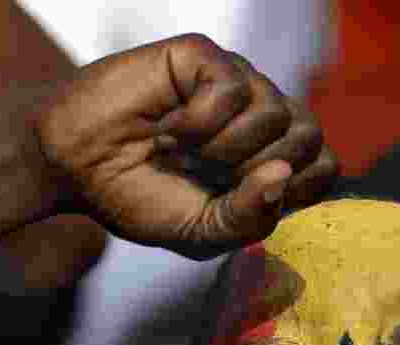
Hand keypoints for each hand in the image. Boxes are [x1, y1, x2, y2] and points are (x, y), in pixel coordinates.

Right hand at [32, 34, 337, 258]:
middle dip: (255, 173)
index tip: (240, 201)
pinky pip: (233, 89)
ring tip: (182, 152)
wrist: (74, 169)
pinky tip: (168, 128)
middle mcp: (263, 117)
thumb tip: (283, 175)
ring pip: (276, 113)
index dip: (292, 192)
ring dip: (223, 149)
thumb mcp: (204, 232)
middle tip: (207, 177)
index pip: (324, 168)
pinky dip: (197, 123)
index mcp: (272, 159)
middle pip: (309, 139)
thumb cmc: (140, 197)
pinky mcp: (203, 57)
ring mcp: (237, 83)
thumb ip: (250, 217)